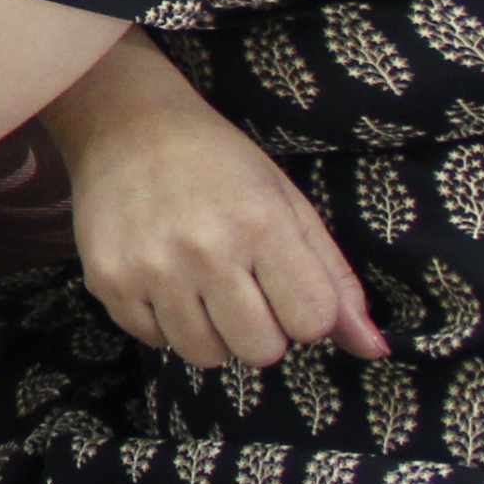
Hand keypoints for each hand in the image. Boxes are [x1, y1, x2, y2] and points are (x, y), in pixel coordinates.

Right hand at [55, 45, 390, 371]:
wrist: (128, 127)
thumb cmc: (222, 167)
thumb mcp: (290, 206)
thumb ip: (336, 281)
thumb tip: (375, 350)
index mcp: (262, 224)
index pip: (312, 322)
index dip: (306, 311)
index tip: (286, 284)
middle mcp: (204, 249)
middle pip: (260, 351)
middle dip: (261, 330)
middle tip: (243, 289)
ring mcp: (151, 267)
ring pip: (205, 356)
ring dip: (212, 332)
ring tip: (202, 288)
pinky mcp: (107, 279)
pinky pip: (153, 340)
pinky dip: (165, 322)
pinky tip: (164, 281)